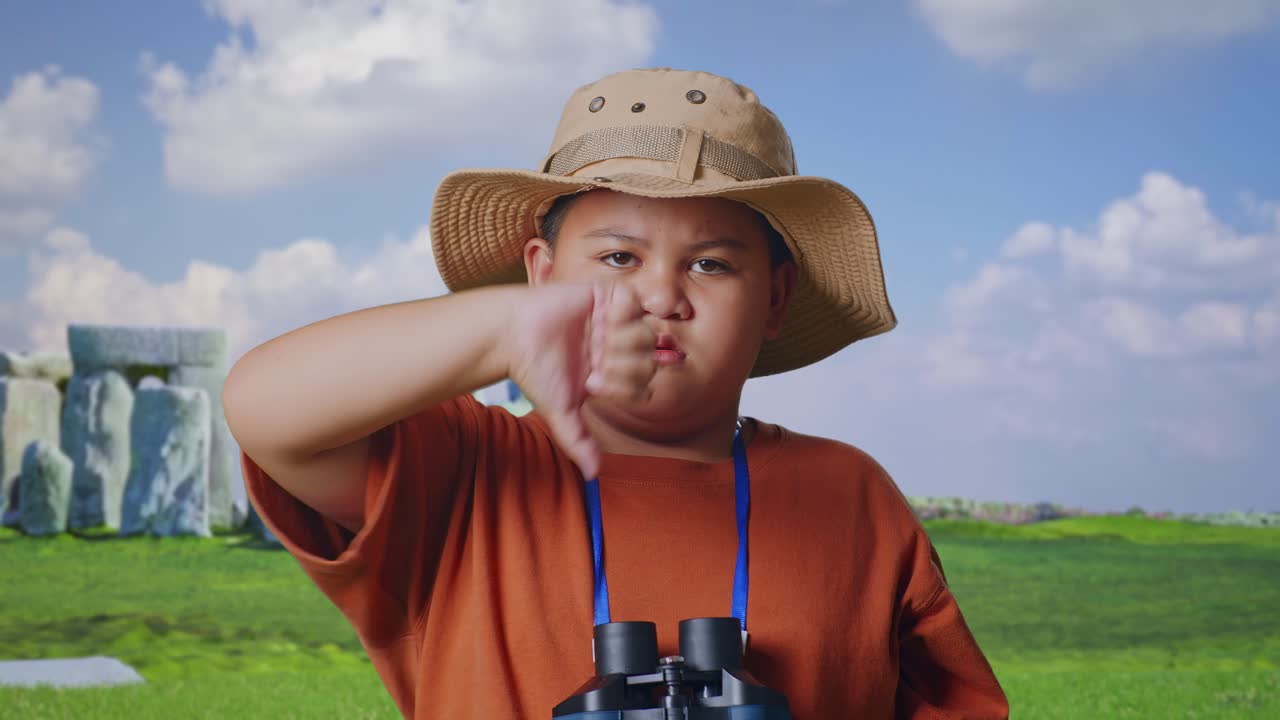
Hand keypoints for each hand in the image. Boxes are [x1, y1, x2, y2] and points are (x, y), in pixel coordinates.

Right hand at [505, 282, 656, 478]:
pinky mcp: (605, 294)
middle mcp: (615, 346)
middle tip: (597, 361)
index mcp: (610, 372)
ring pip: (646, 332)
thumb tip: (593, 475)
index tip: (595, 384)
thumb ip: (579, 441)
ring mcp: (612, 319)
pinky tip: (601, 318)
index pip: (645, 384)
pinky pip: (634, 301)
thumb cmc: (534, 371)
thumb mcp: (561, 411)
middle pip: (651, 359)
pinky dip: (622, 312)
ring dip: (623, 340)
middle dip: (625, 365)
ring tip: (598, 339)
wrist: (513, 335)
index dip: (627, 387)